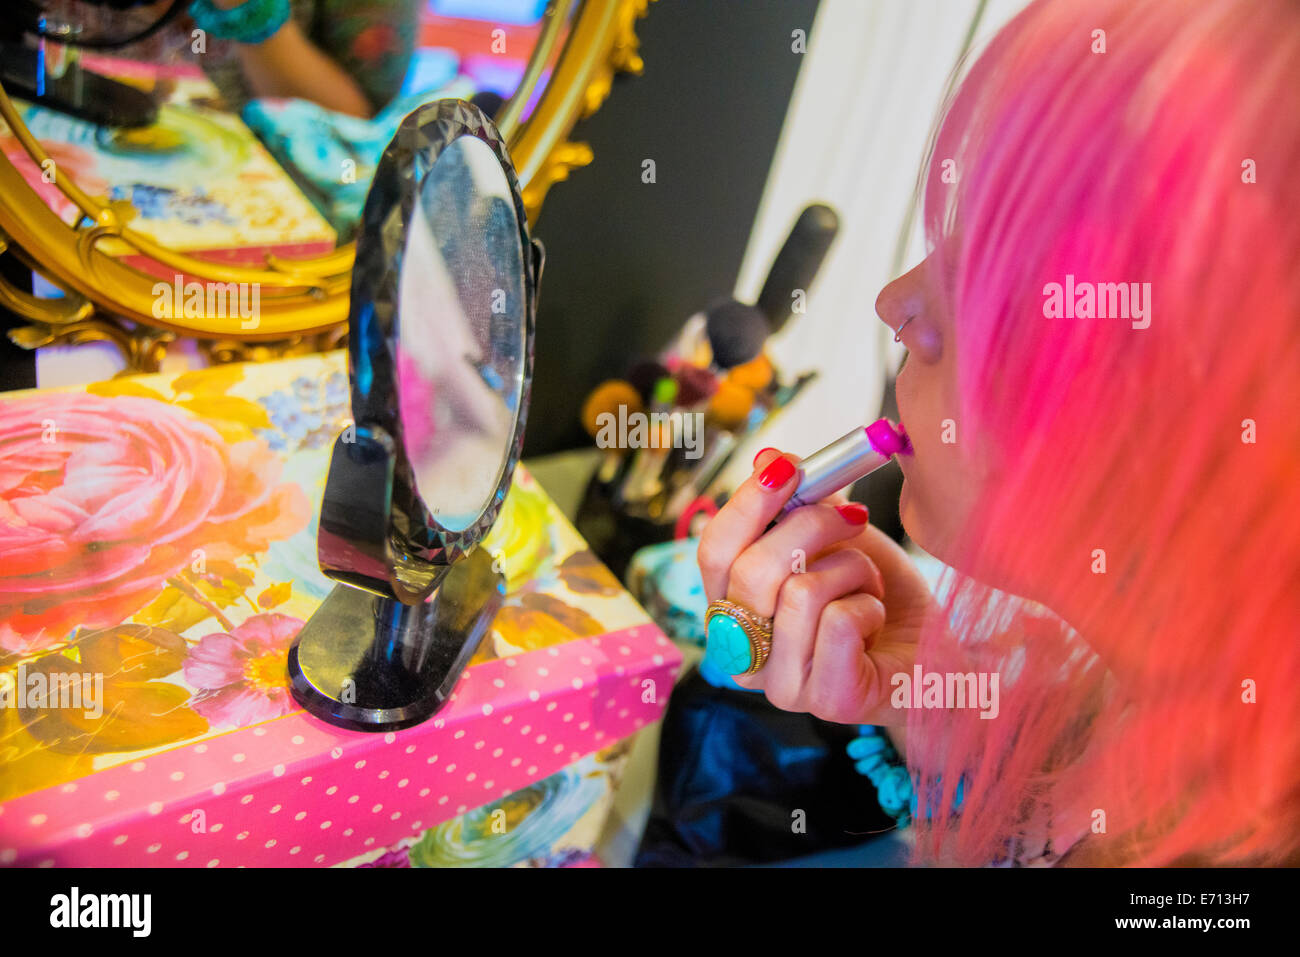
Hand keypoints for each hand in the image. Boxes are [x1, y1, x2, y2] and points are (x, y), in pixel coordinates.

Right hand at [697, 448, 934, 724]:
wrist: (937, 654)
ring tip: (867, 584)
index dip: (746, 505)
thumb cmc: (877, 597)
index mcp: (732, 613)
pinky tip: (876, 618)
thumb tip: (769, 458)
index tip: (786, 466)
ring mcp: (782, 685)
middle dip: (812, 526)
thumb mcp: (835, 539)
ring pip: (799, 593)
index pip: (713, 553)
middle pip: (752, 570)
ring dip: (851, 571)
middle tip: (855, 517)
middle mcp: (744, 655)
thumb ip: (798, 504)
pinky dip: (869, 604)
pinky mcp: (827, 701)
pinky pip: (838, 622)